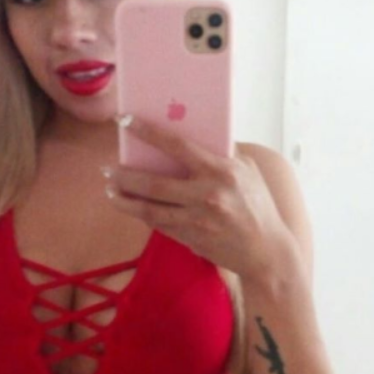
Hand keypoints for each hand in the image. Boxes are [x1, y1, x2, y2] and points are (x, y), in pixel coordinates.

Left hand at [105, 117, 297, 280]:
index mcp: (221, 171)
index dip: (148, 132)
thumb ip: (222, 152)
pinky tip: (132, 206)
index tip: (126, 121)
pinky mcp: (190, 239)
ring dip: (124, 200)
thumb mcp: (247, 171)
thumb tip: (193, 132)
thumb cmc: (258, 205)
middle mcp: (207, 195)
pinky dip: (142, 215)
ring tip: (110, 190)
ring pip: (149, 209)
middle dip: (124, 175)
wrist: (266, 251)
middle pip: (153, 183)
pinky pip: (159, 225)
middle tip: (107, 168)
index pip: (178, 145)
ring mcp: (197, 220)